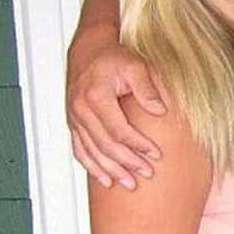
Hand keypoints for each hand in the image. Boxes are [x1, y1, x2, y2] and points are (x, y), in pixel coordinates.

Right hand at [67, 44, 165, 189]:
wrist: (89, 50)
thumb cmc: (114, 57)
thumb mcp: (136, 66)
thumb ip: (148, 89)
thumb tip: (160, 111)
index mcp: (96, 97)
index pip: (118, 130)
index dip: (137, 145)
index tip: (155, 154)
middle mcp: (81, 110)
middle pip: (105, 145)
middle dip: (127, 162)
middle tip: (146, 173)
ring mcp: (74, 118)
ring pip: (91, 152)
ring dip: (110, 170)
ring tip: (128, 183)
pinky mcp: (73, 122)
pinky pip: (79, 150)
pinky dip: (91, 166)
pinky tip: (104, 177)